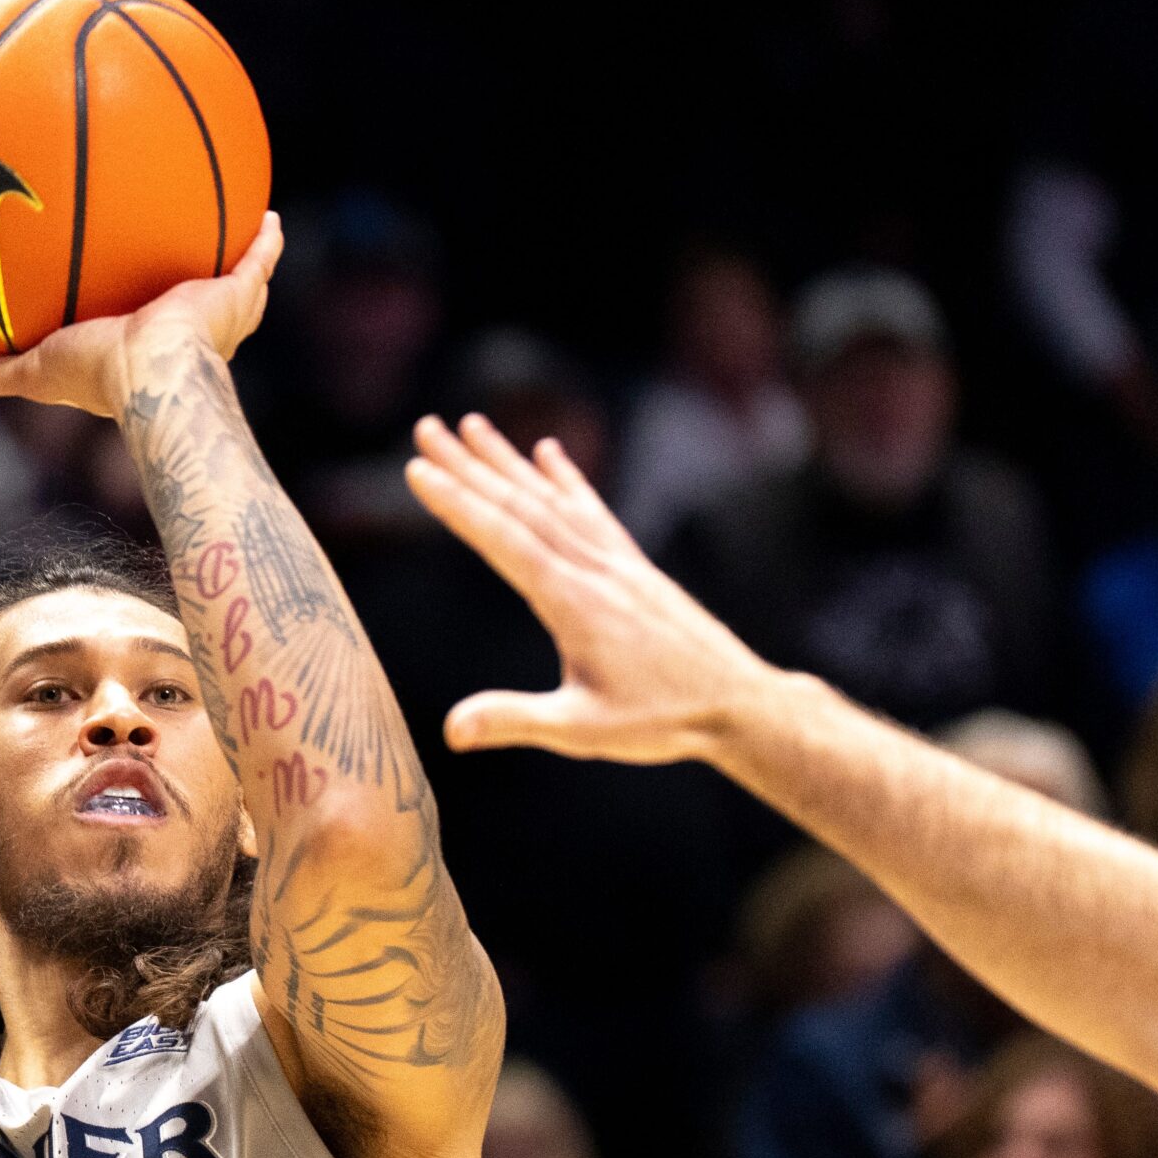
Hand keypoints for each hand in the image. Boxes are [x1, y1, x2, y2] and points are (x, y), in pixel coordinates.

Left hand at [0, 211, 282, 416]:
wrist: (154, 371)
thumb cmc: (98, 373)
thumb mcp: (35, 371)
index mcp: (140, 348)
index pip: (139, 326)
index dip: (134, 309)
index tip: (123, 288)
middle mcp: (183, 332)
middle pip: (188, 296)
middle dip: (189, 278)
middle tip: (179, 247)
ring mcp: (216, 314)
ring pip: (231, 281)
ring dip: (233, 256)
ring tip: (235, 221)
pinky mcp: (237, 295)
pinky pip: (258, 261)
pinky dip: (266, 241)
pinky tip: (269, 214)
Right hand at [404, 413, 777, 764]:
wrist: (740, 703)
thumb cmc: (662, 721)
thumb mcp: (582, 731)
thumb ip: (515, 721)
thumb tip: (450, 730)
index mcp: (574, 602)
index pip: (503, 540)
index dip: (457, 505)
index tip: (417, 471)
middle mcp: (594, 568)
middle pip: (521, 505)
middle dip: (468, 466)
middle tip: (425, 428)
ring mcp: (617, 562)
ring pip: (553, 499)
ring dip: (507, 462)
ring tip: (472, 426)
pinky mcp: (635, 566)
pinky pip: (592, 511)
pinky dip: (565, 479)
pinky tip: (547, 453)